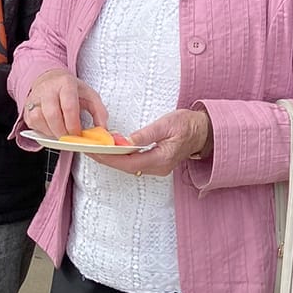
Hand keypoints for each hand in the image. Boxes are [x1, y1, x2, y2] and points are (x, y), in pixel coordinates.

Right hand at [22, 69, 107, 138]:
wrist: (50, 80)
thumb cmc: (70, 89)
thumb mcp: (89, 95)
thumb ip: (99, 112)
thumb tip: (103, 130)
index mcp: (65, 83)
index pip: (68, 106)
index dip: (73, 124)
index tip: (78, 133)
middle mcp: (48, 89)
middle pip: (52, 115)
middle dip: (63, 132)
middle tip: (70, 138)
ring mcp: (35, 98)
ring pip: (39, 120)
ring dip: (52, 132)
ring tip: (61, 133)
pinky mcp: (27, 109)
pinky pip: (32, 124)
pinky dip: (43, 131)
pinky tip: (52, 129)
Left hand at [92, 108, 211, 174]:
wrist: (203, 131)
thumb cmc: (187, 125)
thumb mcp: (167, 124)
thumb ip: (147, 134)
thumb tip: (127, 141)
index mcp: (161, 158)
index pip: (129, 162)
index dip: (110, 158)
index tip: (95, 152)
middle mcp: (158, 167)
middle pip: (126, 167)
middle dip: (107, 160)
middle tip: (89, 151)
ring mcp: (157, 167)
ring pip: (129, 166)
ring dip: (112, 159)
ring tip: (96, 150)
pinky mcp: (156, 163)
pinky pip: (135, 163)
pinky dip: (122, 157)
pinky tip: (112, 150)